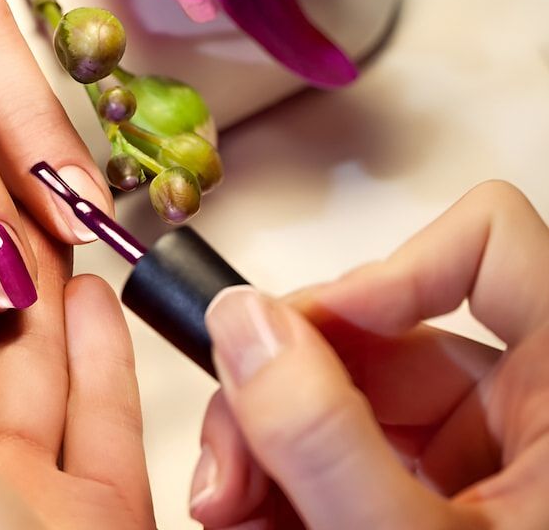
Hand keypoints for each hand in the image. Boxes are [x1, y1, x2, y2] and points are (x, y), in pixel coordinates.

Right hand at [193, 180, 548, 528]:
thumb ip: (324, 437)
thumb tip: (243, 323)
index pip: (489, 245)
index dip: (387, 270)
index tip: (307, 335)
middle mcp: (523, 409)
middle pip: (378, 331)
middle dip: (279, 390)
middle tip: (228, 466)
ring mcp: (480, 452)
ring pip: (347, 391)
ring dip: (266, 441)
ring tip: (229, 508)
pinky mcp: (440, 490)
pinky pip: (350, 446)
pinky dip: (289, 475)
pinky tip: (254, 517)